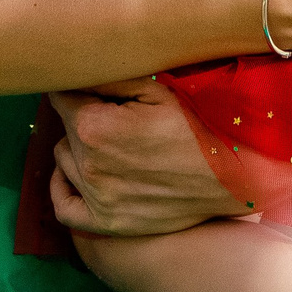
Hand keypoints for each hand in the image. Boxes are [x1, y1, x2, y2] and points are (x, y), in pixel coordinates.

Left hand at [48, 78, 244, 236]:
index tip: (95, 89)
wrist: (230, 177)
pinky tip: (72, 173)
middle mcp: (88, 164)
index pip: (62, 97)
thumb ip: (109, 78)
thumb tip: (76, 69)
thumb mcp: (156, 91)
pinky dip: (62, 188)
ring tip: (109, 141)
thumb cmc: (195, 127)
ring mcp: (96, 198)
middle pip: (64, 128)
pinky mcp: (106, 222)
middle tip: (115, 113)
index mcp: (94, 126)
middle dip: (83, 115)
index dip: (78, 88)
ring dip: (77, 147)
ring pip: (63, 160)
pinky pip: (63, 207)